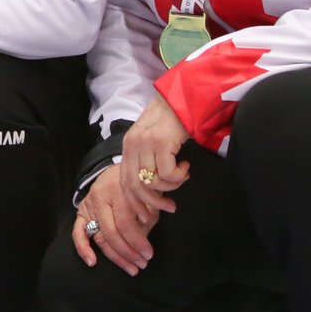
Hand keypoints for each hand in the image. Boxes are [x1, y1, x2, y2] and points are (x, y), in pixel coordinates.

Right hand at [70, 163, 158, 275]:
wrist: (118, 169)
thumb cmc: (135, 185)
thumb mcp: (146, 197)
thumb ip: (146, 218)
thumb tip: (143, 243)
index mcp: (119, 192)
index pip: (126, 223)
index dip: (138, 242)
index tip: (149, 254)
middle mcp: (101, 198)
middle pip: (112, 232)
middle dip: (128, 253)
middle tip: (141, 265)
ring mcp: (89, 205)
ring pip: (99, 236)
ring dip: (115, 256)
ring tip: (130, 268)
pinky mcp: (81, 211)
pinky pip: (78, 232)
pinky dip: (83, 248)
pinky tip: (92, 261)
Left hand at [119, 93, 191, 218]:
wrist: (182, 97)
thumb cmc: (171, 120)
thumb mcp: (153, 141)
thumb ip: (148, 160)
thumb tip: (153, 189)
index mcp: (128, 147)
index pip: (125, 182)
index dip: (135, 202)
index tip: (147, 214)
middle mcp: (133, 145)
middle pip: (136, 186)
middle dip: (153, 202)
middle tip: (170, 207)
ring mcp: (145, 143)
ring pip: (153, 181)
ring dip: (171, 186)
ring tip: (182, 176)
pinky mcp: (161, 142)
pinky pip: (168, 172)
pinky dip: (179, 176)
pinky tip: (186, 166)